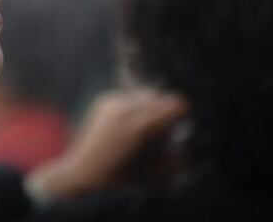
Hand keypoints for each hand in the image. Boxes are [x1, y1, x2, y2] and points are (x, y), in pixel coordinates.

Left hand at [25, 90, 187, 201]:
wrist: (85, 174)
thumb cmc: (126, 178)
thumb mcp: (160, 171)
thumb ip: (179, 154)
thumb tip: (187, 141)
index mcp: (143, 125)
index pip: (176, 104)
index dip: (182, 115)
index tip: (181, 125)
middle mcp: (127, 108)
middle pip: (161, 97)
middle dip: (165, 112)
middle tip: (163, 130)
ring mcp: (114, 102)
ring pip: (145, 94)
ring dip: (150, 108)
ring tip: (144, 129)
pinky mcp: (104, 100)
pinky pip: (129, 97)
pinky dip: (135, 107)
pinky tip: (128, 126)